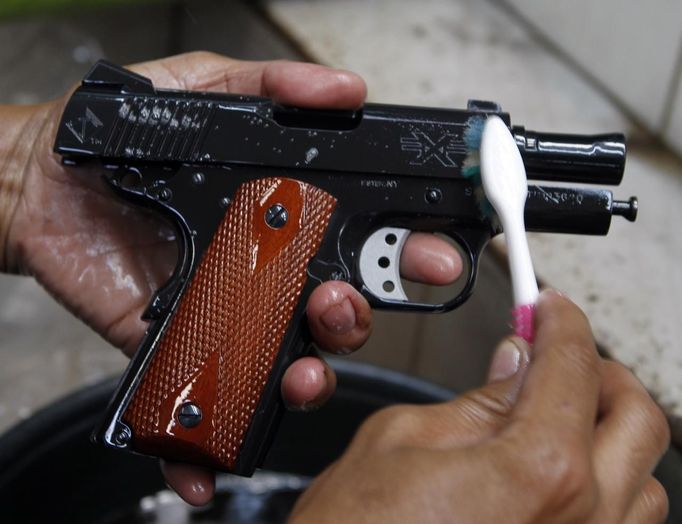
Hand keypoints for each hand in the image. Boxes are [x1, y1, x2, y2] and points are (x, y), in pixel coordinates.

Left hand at [0, 52, 461, 503]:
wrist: (47, 186)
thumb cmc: (126, 143)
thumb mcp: (203, 91)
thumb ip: (270, 89)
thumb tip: (343, 90)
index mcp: (283, 220)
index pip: (359, 243)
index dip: (402, 255)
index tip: (429, 259)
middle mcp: (266, 274)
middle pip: (335, 312)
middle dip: (357, 318)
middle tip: (342, 303)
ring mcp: (227, 315)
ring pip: (290, 362)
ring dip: (309, 378)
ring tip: (298, 370)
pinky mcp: (179, 349)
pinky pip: (206, 403)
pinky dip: (208, 445)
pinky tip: (208, 459)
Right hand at [290, 290, 669, 523]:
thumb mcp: (402, 438)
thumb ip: (475, 400)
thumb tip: (514, 366)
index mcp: (540, 471)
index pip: (572, 365)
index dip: (559, 321)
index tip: (546, 308)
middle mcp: (583, 522)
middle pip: (637, 418)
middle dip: (600, 369)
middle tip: (559, 352)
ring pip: (644, 480)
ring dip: (611, 433)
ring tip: (564, 411)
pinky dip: (606, 486)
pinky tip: (561, 472)